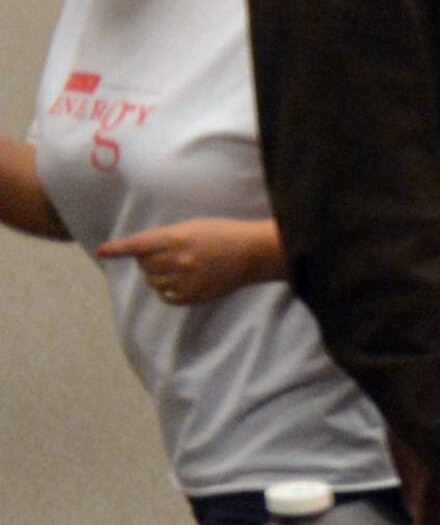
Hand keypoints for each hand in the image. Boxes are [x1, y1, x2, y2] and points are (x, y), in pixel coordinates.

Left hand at [94, 217, 278, 305]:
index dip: (118, 249)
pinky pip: (166, 297)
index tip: (102, 253)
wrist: (252, 253)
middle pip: (144, 265)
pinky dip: (167, 291)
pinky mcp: (195, 296)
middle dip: (150, 260)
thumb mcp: (191, 227)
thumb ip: (166, 238)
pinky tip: (180, 283)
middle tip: (168, 255)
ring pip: (153, 282)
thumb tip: (142, 253)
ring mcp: (186, 280)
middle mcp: (178, 260)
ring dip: (158, 276)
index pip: (138, 245)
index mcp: (176, 238)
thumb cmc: (222, 234)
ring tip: (177, 268)